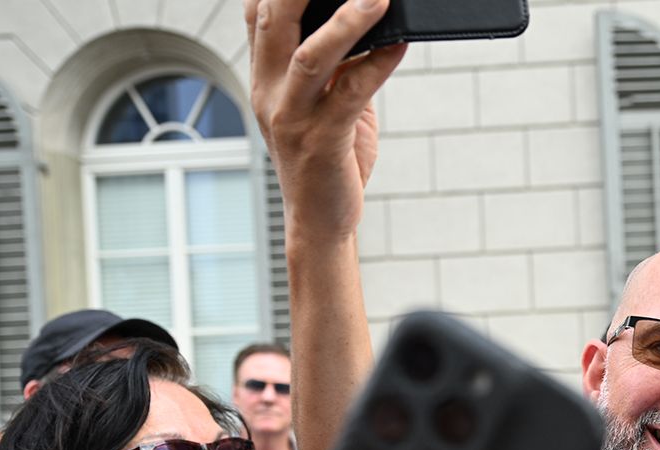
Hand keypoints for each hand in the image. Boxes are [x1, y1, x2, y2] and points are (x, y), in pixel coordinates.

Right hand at [247, 0, 406, 239]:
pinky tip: (401, 44)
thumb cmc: (327, 157)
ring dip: (346, 22)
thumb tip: (363, 15)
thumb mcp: (320, 102)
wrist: (320, 221)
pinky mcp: (323, 142)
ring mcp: (293, 117)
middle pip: (276, 22)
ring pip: (311, 56)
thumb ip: (333, 63)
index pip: (258, 14)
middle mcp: (270, 92)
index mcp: (264, 78)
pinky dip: (379, 64)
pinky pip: (353, 94)